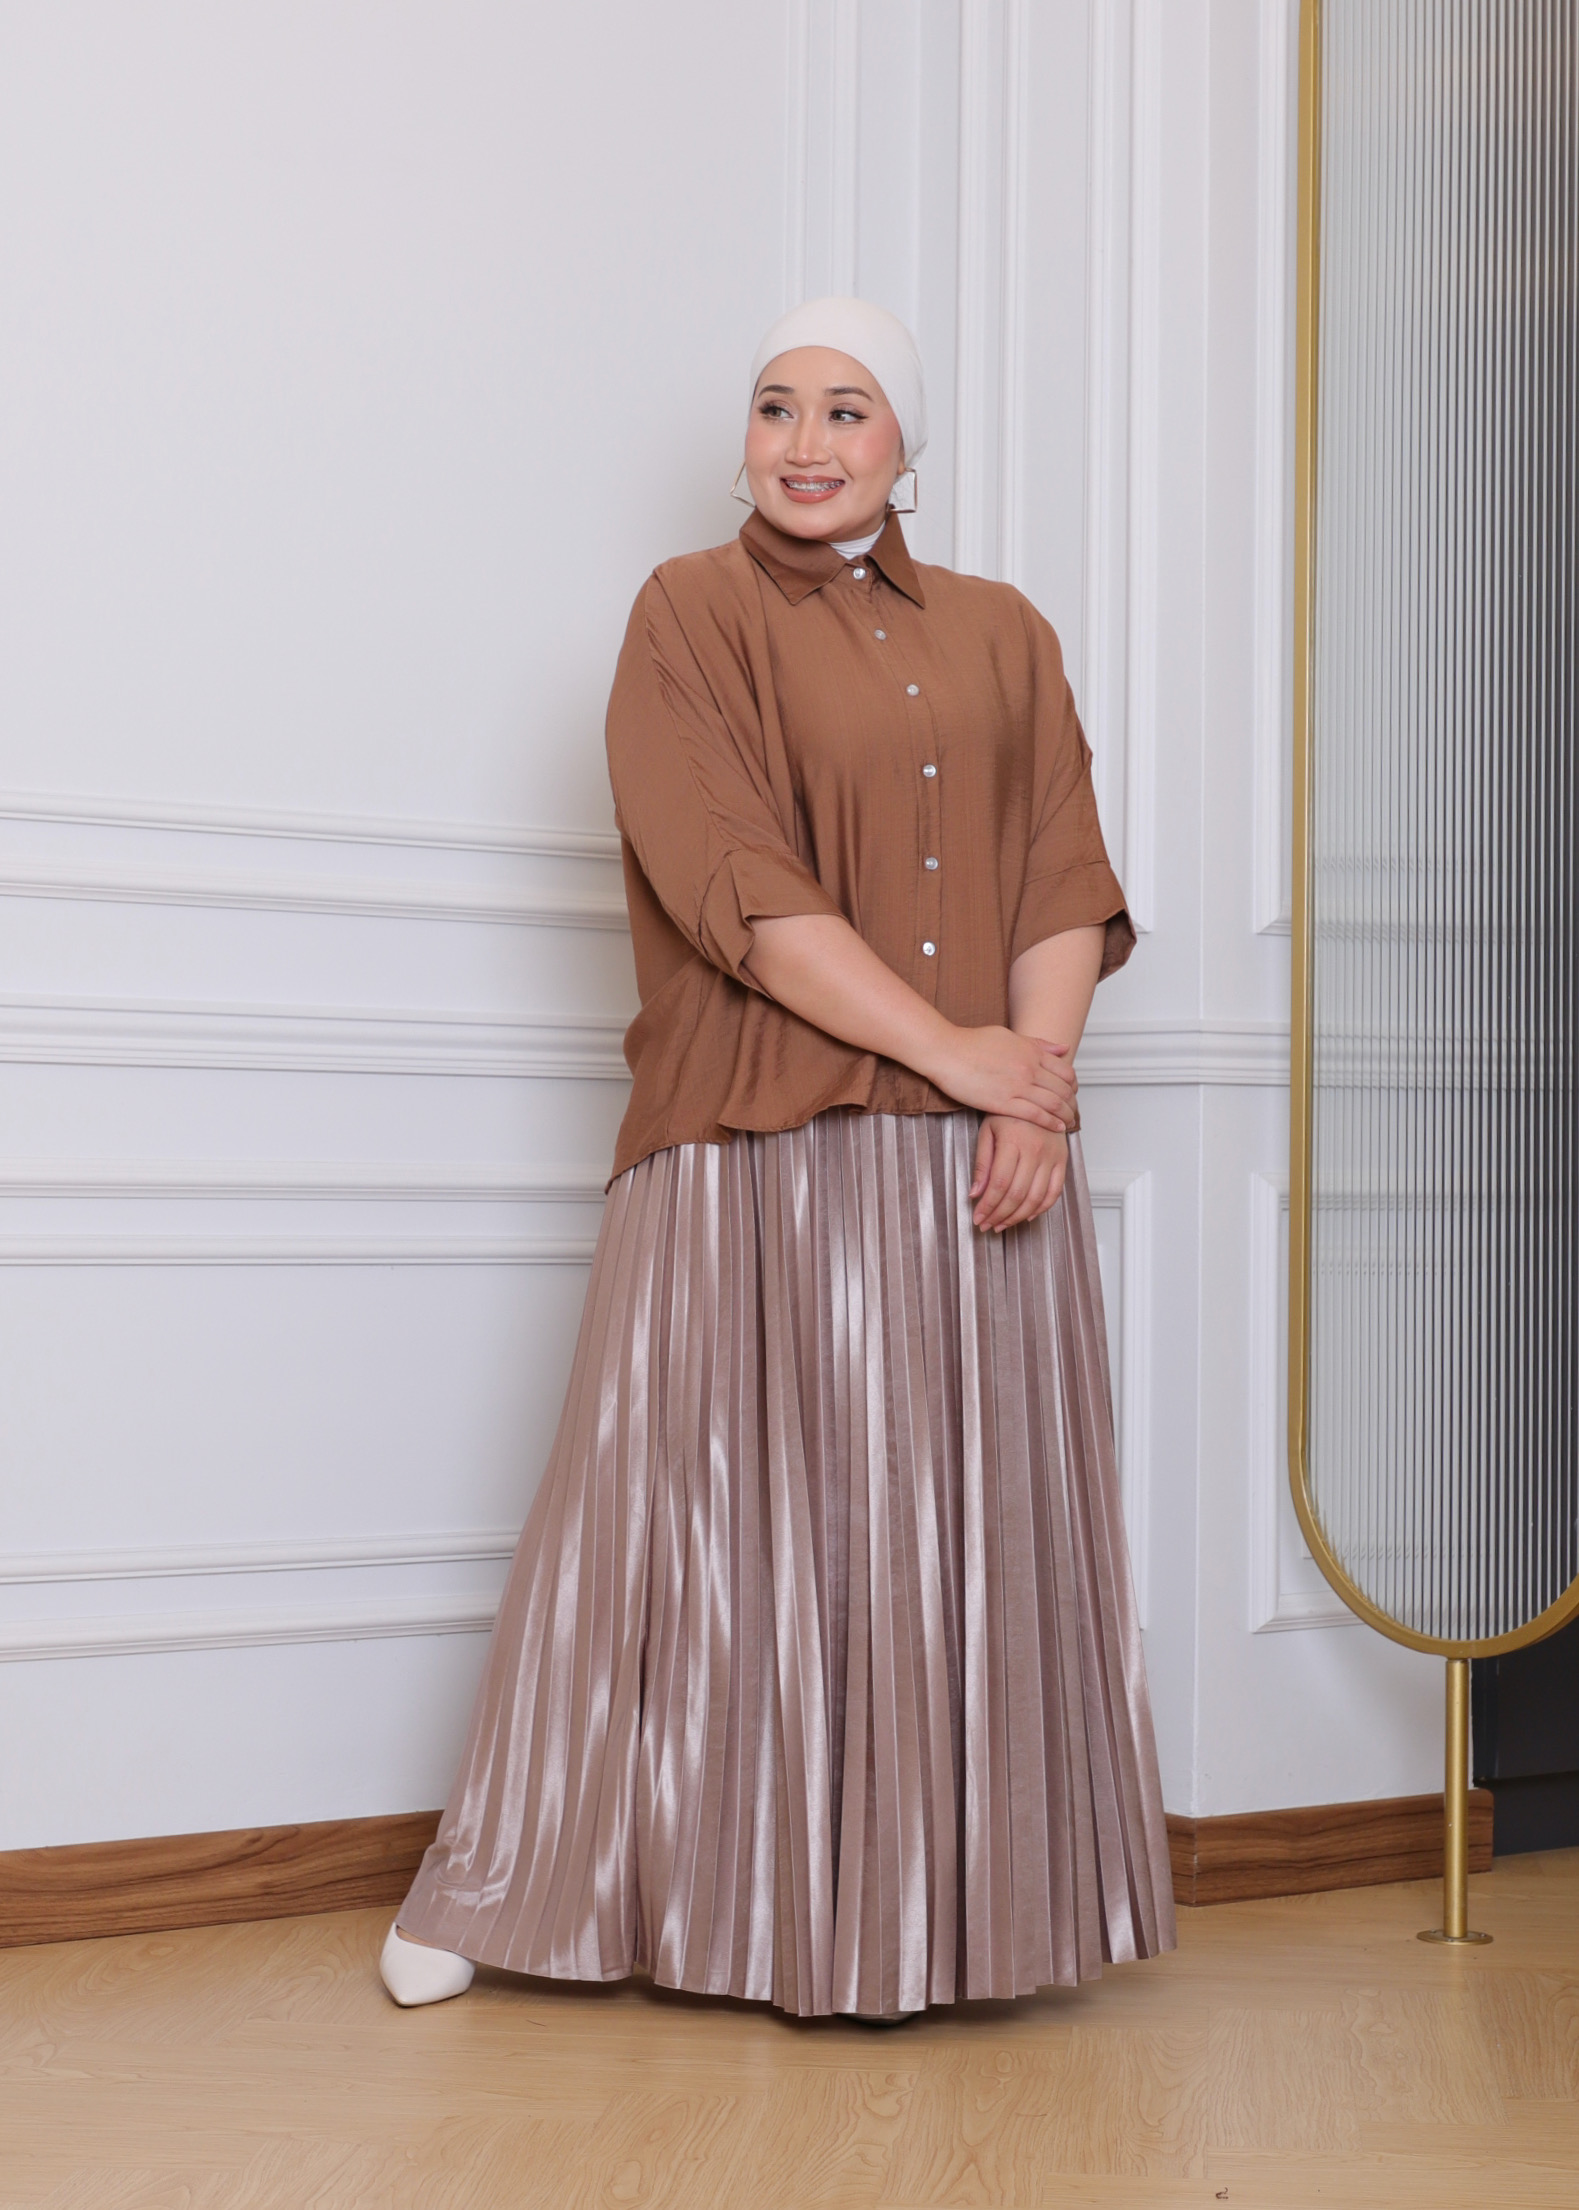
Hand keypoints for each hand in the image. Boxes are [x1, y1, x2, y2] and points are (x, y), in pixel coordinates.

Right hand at [924, 1025, 1077, 1131]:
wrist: (946, 1052)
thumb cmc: (972, 1042)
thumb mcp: (1009, 1035)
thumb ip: (1037, 1043)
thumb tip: (1063, 1048)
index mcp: (1031, 1051)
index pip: (1066, 1070)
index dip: (1074, 1084)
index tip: (1073, 1092)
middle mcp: (1029, 1068)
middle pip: (1063, 1089)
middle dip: (1072, 1102)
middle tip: (1073, 1110)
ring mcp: (1017, 1086)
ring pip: (1053, 1103)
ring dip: (1065, 1115)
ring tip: (1069, 1121)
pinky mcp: (1003, 1103)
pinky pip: (1035, 1115)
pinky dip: (1050, 1122)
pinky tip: (1057, 1127)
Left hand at [970, 1116, 1069, 1232]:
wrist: (1039, 1097)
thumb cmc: (1008, 1114)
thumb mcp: (988, 1132)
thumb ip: (982, 1164)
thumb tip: (975, 1194)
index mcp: (1013, 1141)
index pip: (999, 1184)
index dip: (988, 1206)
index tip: (978, 1218)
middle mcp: (1035, 1150)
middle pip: (1017, 1194)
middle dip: (999, 1215)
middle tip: (987, 1226)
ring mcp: (1052, 1156)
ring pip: (1036, 1198)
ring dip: (1018, 1217)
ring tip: (1003, 1224)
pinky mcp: (1063, 1160)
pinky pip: (1055, 1192)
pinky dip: (1042, 1208)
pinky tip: (1027, 1216)